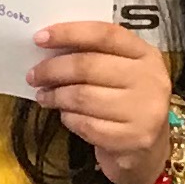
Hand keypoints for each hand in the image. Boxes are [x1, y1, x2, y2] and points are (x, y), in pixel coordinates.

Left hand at [28, 19, 177, 183]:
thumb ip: (94, 55)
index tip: (39, 38)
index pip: (105, 34)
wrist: (148, 150)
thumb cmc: (126, 102)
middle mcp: (150, 79)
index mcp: (146, 54)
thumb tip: (48, 46)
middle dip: (53, 69)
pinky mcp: (133, 139)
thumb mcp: (121, 72)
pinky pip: (86, 124)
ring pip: (83, 96)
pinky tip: (65, 115)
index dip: (69, 33)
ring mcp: (144, 111)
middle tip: (34, 75)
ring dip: (56, 96)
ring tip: (44, 96)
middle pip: (88, 66)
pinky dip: (68, 119)